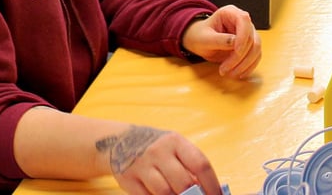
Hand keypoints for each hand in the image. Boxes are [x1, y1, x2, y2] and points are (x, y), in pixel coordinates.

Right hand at [101, 125, 221, 194]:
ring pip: (164, 193)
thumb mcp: (175, 148)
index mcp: (176, 142)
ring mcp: (142, 166)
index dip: (212, 185)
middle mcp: (159, 152)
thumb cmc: (158, 148)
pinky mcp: (128, 180)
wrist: (119, 141)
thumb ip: (190, 166)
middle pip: (183, 183)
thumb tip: (206, 190)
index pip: (200, 164)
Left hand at [181, 5, 260, 78]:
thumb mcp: (204, 39)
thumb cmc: (200, 36)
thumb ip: (219, 40)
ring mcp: (248, 33)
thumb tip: (235, 43)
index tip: (236, 51)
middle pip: (251, 38)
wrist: (199, 41)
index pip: (244, 20)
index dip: (243, 36)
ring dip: (245, 64)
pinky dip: (249, 67)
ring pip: (256, 49)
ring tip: (230, 74)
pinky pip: (256, 57)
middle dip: (239, 57)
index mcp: (230, 12)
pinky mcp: (250, 45)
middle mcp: (242, 21)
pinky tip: (239, 74)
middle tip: (224, 69)